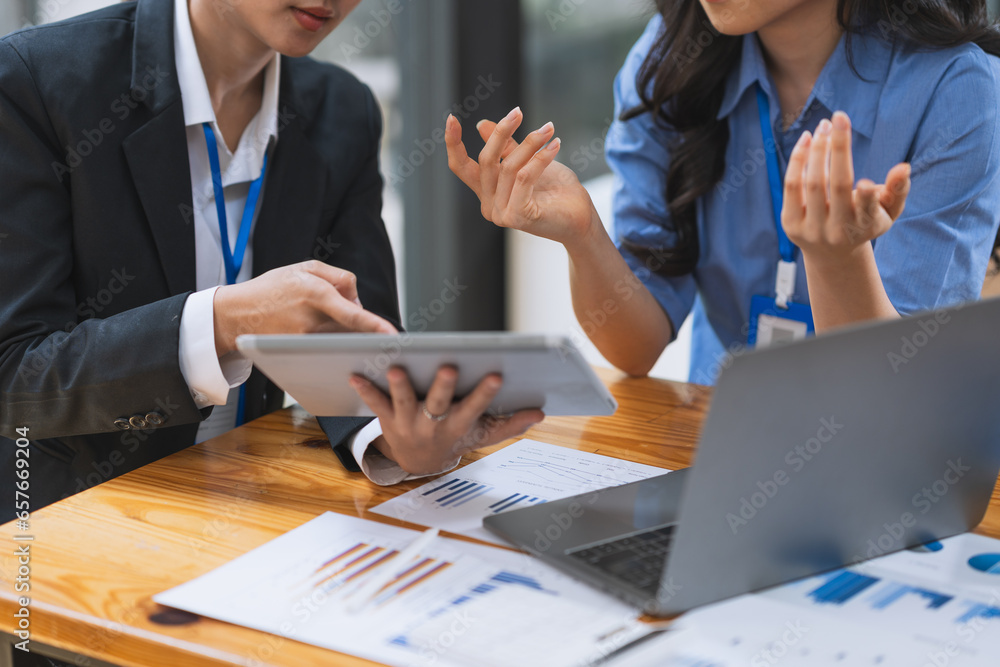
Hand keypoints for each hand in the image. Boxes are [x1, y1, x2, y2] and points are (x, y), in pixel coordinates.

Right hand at [213, 260, 396, 355]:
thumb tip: (358, 304)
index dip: (375, 326)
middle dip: (359, 325)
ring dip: (342, 331)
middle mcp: (310, 320)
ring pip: (338, 339)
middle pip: (350, 328)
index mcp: (315, 293)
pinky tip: (313, 332)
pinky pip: (323, 349)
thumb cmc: (274, 287)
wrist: (236, 313)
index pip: (353, 315)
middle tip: (352, 321)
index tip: (392, 336)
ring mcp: (303, 340)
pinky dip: (328, 341)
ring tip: (321, 320)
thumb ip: (339, 278)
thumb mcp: (306, 268)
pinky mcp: (297, 352)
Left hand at [350, 366, 544, 475]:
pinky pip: (374, 404)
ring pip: (404, 403)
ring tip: (396, 368)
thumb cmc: (454, 439)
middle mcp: (432, 426)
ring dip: (400, 386)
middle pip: (438, 404)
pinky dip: (366, 390)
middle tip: (448, 367)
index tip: (495, 376)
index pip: (474, 409)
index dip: (484, 394)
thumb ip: (509, 425)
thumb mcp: (482, 436)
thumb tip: (539, 414)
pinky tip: (356, 373)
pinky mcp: (387, 419)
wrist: (417, 463)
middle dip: (443, 386)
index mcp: (457, 426)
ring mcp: (407, 423)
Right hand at [445, 107, 598, 249]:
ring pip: (508, 166)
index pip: (461, 167)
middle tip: (518, 111)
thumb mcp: (528, 162)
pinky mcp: (517, 216)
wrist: (580, 218)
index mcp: (486, 193)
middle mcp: (489, 206)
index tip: (451, 118)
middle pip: (487, 160)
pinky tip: (555, 145)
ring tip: (549, 129)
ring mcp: (501, 214)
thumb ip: (506, 148)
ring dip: (531, 143)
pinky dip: (540, 158)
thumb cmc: (556, 191)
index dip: (453, 144)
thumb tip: (481, 124)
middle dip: (501, 132)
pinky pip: (524, 177)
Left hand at [782, 112, 911, 265]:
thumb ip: (898, 190)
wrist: (832, 254)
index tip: (865, 183)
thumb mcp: (889, 211)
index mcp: (866, 227)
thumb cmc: (866, 223)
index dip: (866, 199)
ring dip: (817, 149)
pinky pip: (792, 186)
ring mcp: (811, 229)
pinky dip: (798, 160)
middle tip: (840, 117)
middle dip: (838, 148)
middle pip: (836, 186)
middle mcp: (837, 230)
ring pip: (812, 183)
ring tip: (824, 125)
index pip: (866, 211)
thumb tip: (903, 168)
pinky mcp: (790, 225)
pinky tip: (806, 139)